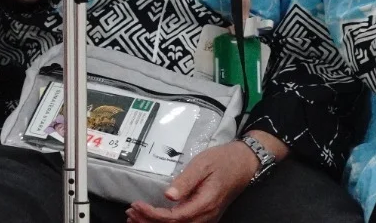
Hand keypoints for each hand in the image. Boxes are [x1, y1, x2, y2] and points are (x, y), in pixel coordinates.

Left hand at [126, 140, 260, 222]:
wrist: (244, 163)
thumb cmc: (224, 160)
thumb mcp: (203, 164)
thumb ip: (186, 180)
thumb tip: (168, 195)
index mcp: (205, 203)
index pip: (174, 217)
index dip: (153, 215)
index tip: (137, 205)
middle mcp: (206, 216)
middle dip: (149, 222)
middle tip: (130, 212)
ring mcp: (207, 218)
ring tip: (136, 217)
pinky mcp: (205, 215)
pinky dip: (166, 222)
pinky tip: (153, 217)